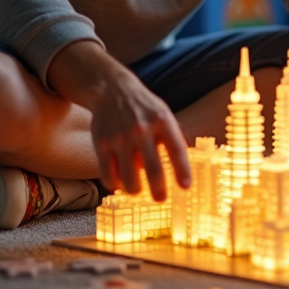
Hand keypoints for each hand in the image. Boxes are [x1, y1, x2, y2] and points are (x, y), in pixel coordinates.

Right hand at [48, 40, 190, 200]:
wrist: (111, 90)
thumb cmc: (143, 107)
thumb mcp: (162, 115)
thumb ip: (171, 139)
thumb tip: (181, 171)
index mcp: (162, 121)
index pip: (177, 150)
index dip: (183, 171)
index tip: (186, 187)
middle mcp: (141, 129)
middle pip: (153, 170)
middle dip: (158, 190)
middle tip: (161, 199)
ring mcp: (120, 138)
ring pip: (129, 179)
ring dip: (135, 190)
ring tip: (138, 190)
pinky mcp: (102, 144)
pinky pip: (108, 176)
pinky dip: (115, 184)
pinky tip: (119, 182)